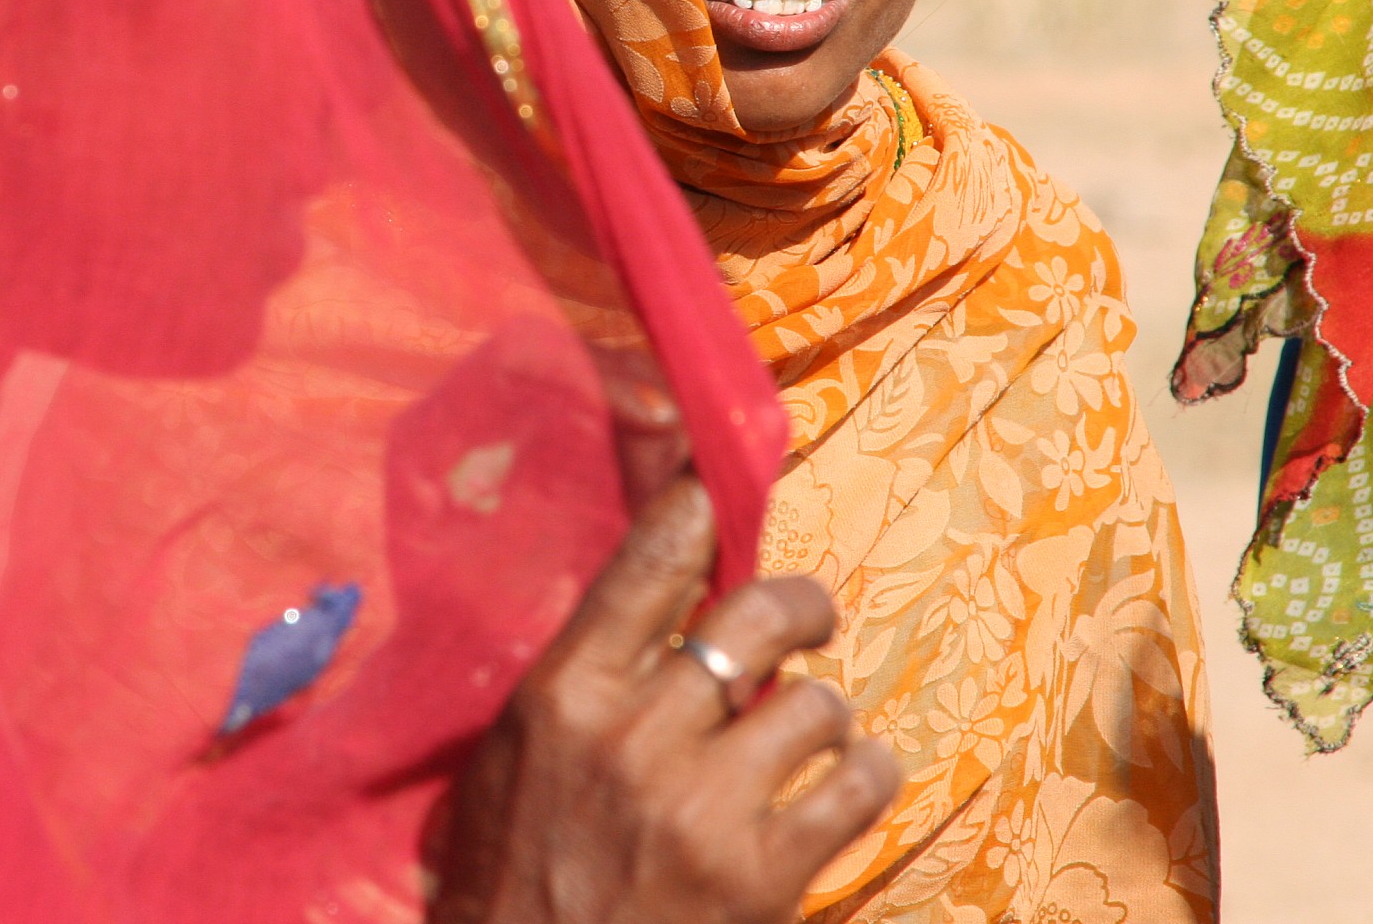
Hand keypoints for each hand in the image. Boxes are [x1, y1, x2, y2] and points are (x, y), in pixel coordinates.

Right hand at [432, 476, 895, 923]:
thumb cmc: (509, 877)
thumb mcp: (516, 758)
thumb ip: (583, 679)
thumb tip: (659, 596)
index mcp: (563, 694)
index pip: (653, 560)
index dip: (702, 508)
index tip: (724, 494)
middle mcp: (634, 734)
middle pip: (758, 614)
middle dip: (800, 607)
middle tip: (808, 618)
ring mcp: (702, 804)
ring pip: (817, 703)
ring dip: (822, 717)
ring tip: (807, 739)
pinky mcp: (762, 875)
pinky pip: (856, 784)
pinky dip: (864, 776)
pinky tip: (846, 784)